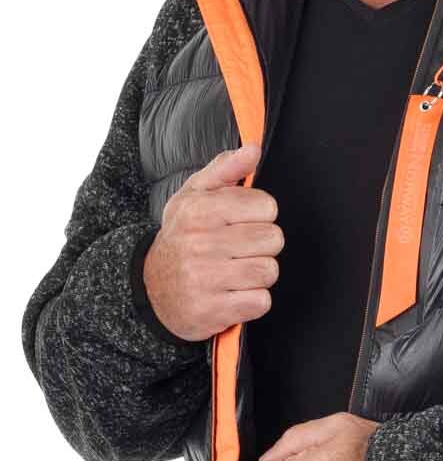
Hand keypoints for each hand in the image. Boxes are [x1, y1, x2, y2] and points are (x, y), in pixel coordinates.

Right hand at [143, 140, 283, 340]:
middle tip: (240, 249)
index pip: (266, 206)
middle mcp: (199, 243)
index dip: (260, 215)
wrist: (151, 289)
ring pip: (269, 271)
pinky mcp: (211, 311)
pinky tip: (234, 293)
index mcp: (199, 210)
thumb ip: (226, 169)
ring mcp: (204, 279)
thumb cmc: (182, 237)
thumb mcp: (195, 195)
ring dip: (259, 274)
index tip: (243, 222)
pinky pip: (261, 302)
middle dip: (262, 246)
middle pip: (273, 239)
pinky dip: (253, 300)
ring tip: (237, 271)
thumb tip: (253, 150)